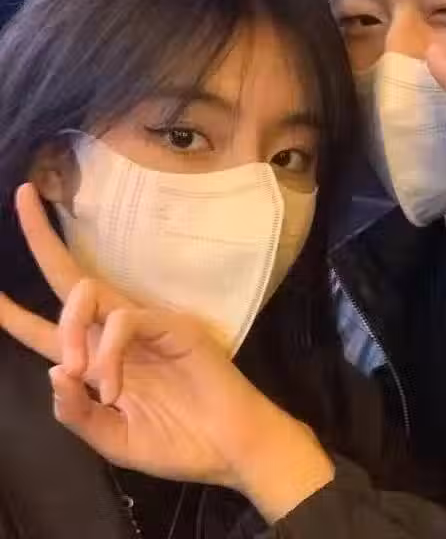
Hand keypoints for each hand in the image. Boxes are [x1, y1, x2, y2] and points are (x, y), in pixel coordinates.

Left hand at [0, 184, 334, 522]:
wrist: (226, 447)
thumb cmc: (175, 443)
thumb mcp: (110, 439)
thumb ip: (75, 413)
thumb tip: (54, 368)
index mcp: (100, 360)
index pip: (49, 328)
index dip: (14, 312)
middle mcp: (117, 333)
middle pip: (69, 279)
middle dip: (41, 240)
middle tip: (23, 197)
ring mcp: (145, 324)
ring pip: (87, 291)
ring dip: (68, 327)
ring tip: (80, 372)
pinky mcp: (171, 323)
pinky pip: (123, 320)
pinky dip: (108, 354)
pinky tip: (113, 388)